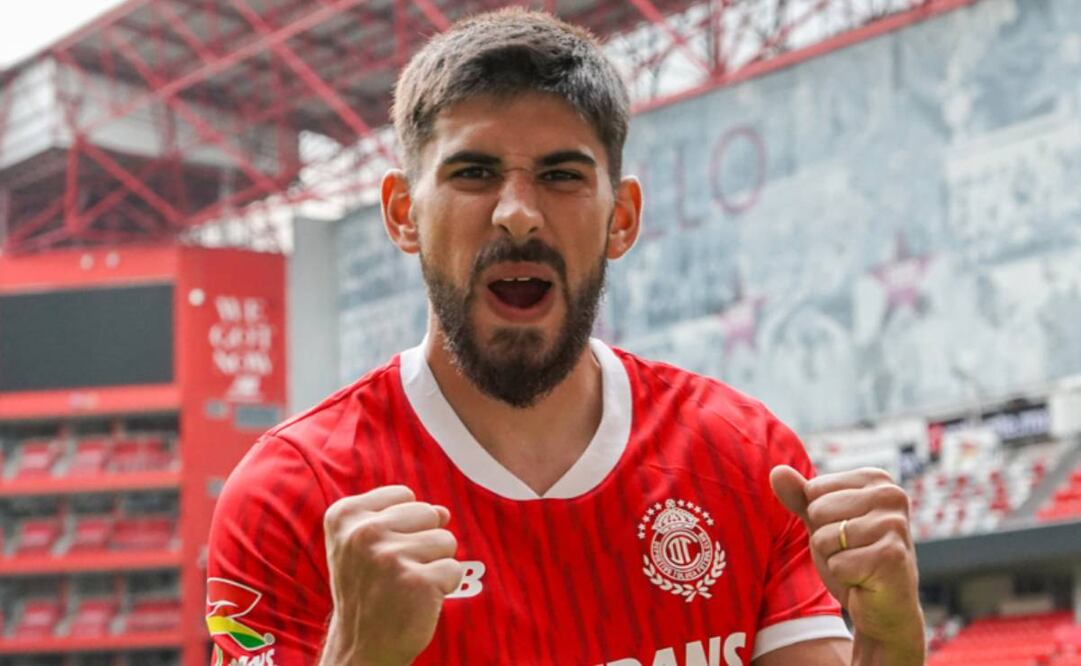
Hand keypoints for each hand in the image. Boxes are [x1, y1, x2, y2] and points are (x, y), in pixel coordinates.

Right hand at [320, 485, 462, 665]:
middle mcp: (364, 533)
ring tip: (407, 585)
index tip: (383, 552)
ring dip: (435, 564)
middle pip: (428, 513)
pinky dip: (444, 585)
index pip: (405, 495)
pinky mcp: (417, 582)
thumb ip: (401, 518)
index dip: (405, 524)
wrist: (361, 647)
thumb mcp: (366, 546)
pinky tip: (418, 600)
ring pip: (446, 539)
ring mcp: (390, 557)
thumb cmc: (368, 591)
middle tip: (397, 572)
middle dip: (423, 542)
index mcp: (345, 515)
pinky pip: (454, 568)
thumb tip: (443, 511)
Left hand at [770, 466, 924, 664]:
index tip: (845, 531)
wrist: (883, 605)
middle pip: (818, 511)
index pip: (814, 489)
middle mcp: (892, 495)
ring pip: (825, 537)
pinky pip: (838, 563)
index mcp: (876, 479)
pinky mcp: (892, 556)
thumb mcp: (821, 522)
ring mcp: (895, 524)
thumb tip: (776, 471)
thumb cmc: (853, 556)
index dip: (820, 517)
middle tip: (852, 551)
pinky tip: (865, 579)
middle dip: (825, 538)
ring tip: (858, 564)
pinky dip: (844, 576)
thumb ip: (799, 495)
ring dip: (834, 558)